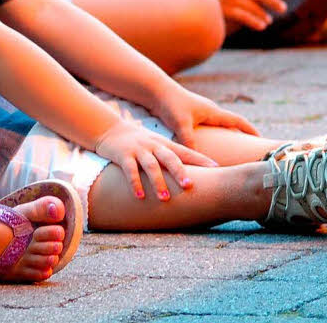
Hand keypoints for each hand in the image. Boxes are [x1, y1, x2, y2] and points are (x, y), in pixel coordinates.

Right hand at [95, 119, 216, 200]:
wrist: (109, 129)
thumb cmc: (138, 142)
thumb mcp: (156, 145)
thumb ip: (172, 157)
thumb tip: (192, 176)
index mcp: (165, 144)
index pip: (186, 152)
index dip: (201, 160)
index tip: (217, 169)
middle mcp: (153, 146)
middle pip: (170, 158)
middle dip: (180, 172)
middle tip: (190, 186)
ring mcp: (138, 150)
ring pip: (151, 165)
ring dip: (158, 182)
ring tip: (165, 198)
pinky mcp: (123, 155)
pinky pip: (129, 170)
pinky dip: (135, 183)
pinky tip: (140, 196)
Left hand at [151, 88, 258, 148]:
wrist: (154, 90)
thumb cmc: (169, 104)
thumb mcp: (181, 124)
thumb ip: (190, 141)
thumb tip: (199, 161)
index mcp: (213, 112)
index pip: (238, 121)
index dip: (250, 131)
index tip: (261, 140)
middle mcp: (208, 111)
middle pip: (230, 125)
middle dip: (239, 137)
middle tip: (247, 153)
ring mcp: (198, 113)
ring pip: (216, 127)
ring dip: (223, 138)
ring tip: (227, 154)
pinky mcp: (188, 116)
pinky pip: (204, 129)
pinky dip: (208, 138)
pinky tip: (204, 149)